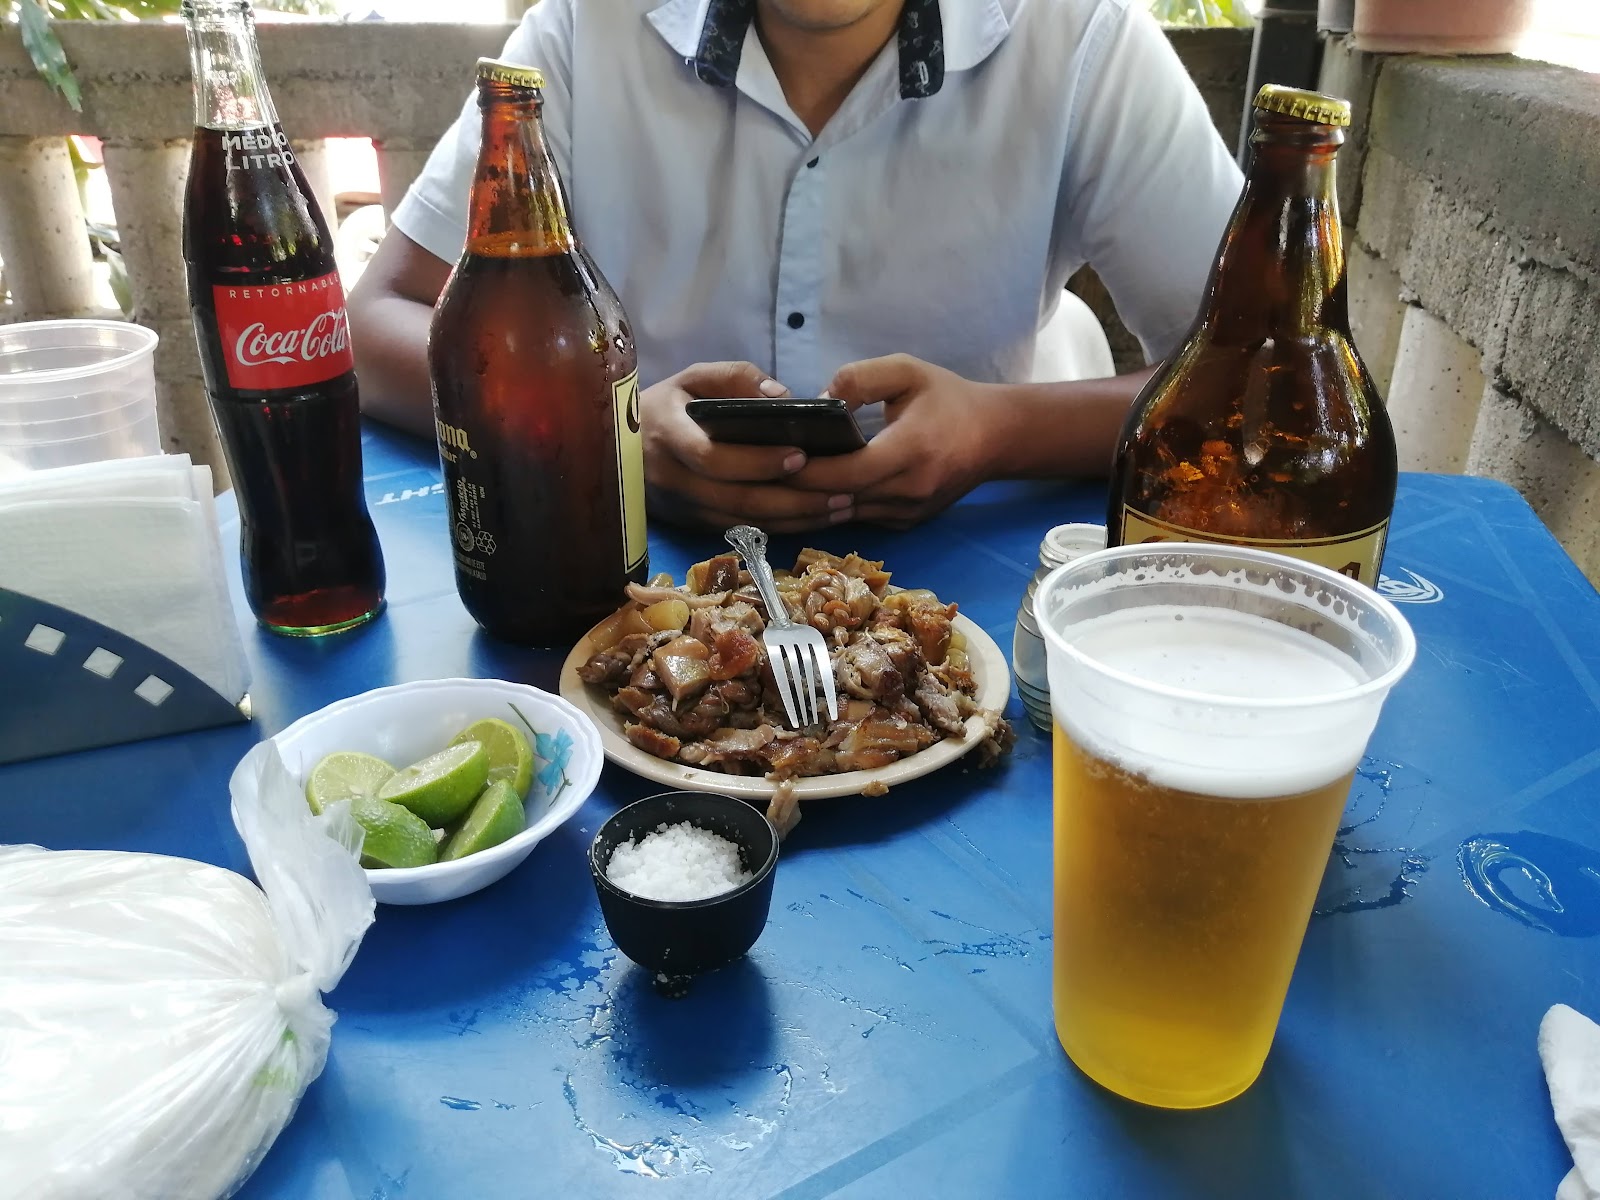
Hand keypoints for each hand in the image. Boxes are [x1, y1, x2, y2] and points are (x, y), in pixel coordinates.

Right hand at [641, 361, 855, 532]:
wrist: (618, 444)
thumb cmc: (666, 404)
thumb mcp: (692, 378)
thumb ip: (735, 378)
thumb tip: (782, 396)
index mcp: (668, 433)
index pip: (712, 457)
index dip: (757, 462)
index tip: (800, 456)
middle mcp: (671, 478)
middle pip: (736, 499)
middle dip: (793, 500)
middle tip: (841, 493)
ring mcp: (680, 507)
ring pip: (743, 523)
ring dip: (796, 519)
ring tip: (841, 508)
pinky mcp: (691, 524)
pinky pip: (740, 532)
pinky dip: (780, 527)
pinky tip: (815, 518)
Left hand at [788, 354, 999, 527]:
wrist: (996, 436)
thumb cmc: (948, 398)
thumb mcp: (907, 370)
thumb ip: (859, 378)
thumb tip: (818, 402)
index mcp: (911, 450)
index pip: (846, 473)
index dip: (807, 470)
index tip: (773, 456)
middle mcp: (909, 490)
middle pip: (839, 500)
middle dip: (796, 490)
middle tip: (757, 473)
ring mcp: (908, 512)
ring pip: (845, 516)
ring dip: (809, 504)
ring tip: (771, 485)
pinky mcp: (906, 522)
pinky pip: (859, 519)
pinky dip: (831, 508)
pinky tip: (804, 493)